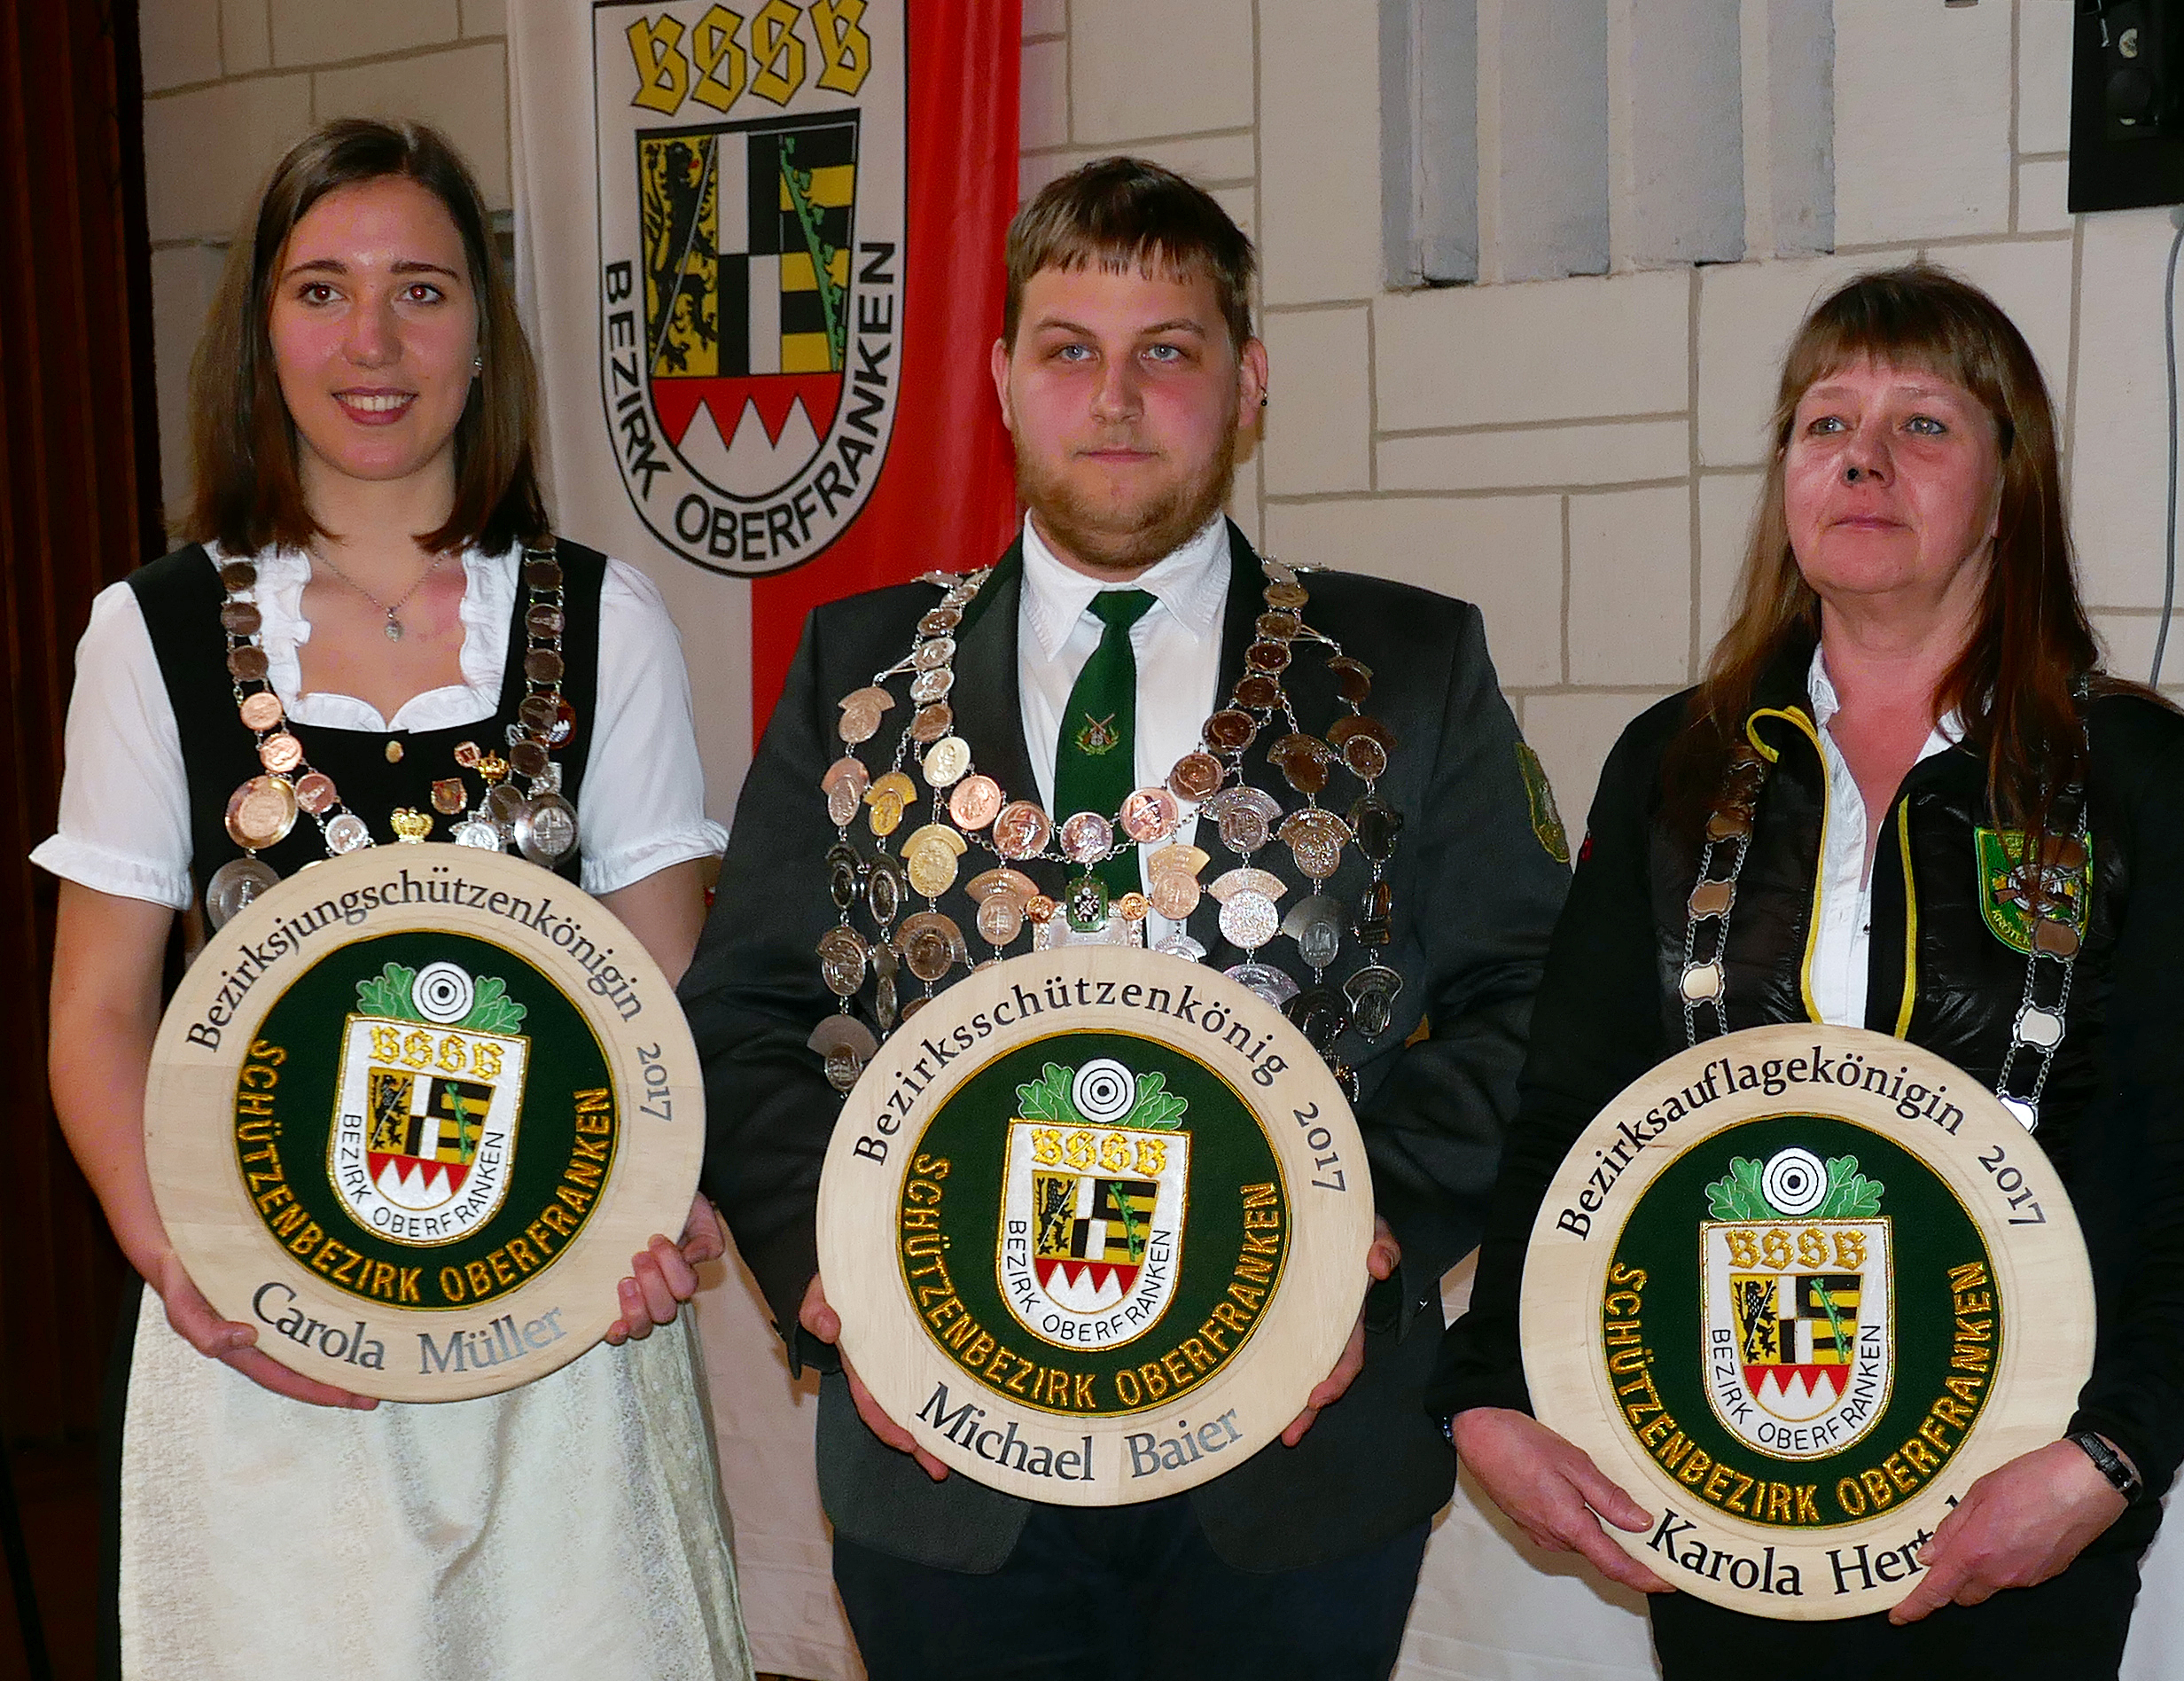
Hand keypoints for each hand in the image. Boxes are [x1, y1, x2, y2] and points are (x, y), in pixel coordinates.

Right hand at [152, 1251, 376, 1409]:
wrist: (182, 1243)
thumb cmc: (182, 1281)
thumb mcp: (182, 1309)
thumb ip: (204, 1331)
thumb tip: (247, 1338)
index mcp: (244, 1349)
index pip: (289, 1377)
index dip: (321, 1390)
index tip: (355, 1398)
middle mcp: (265, 1336)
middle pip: (308, 1365)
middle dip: (341, 1381)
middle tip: (380, 1388)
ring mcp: (277, 1315)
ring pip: (316, 1341)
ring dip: (344, 1352)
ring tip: (380, 1359)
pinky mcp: (288, 1289)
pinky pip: (316, 1309)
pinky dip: (337, 1318)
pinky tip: (362, 1316)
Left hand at [606, 1193, 724, 1343]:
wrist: (634, 1197)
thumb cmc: (663, 1205)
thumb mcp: (694, 1211)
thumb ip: (706, 1235)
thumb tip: (696, 1256)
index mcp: (681, 1273)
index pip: (685, 1286)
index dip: (672, 1267)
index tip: (655, 1238)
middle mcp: (662, 1293)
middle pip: (666, 1310)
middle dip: (652, 1283)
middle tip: (638, 1256)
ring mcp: (638, 1303)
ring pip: (645, 1326)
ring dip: (635, 1308)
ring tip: (625, 1281)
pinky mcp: (612, 1307)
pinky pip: (619, 1334)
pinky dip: (618, 1333)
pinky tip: (614, 1324)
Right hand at [800, 1272, 948, 1480]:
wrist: (859, 1264)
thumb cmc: (839, 1281)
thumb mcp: (822, 1291)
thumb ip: (817, 1308)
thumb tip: (828, 1327)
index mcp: (860, 1361)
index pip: (871, 1402)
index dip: (887, 1425)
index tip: (908, 1443)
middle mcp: (883, 1367)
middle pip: (901, 1413)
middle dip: (918, 1444)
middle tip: (941, 1471)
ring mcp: (904, 1359)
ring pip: (920, 1401)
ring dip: (935, 1430)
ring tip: (959, 1460)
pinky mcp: (924, 1347)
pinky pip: (935, 1376)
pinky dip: (948, 1395)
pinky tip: (972, 1410)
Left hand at [1282, 1216, 1401, 1446]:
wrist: (1324, 1207)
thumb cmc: (1351, 1224)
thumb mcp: (1375, 1230)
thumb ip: (1384, 1245)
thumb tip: (1378, 1265)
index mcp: (1348, 1310)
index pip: (1348, 1354)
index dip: (1336, 1378)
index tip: (1318, 1397)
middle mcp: (1325, 1321)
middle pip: (1319, 1373)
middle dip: (1307, 1408)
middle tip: (1287, 1437)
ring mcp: (1301, 1318)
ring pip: (1294, 1365)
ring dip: (1284, 1399)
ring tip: (1263, 1429)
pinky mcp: (1278, 1310)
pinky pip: (1272, 1343)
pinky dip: (1262, 1366)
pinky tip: (1240, 1385)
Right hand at [1451, 1407, 1671, 1594]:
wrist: (1476, 1434)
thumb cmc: (1521, 1443)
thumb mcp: (1573, 1462)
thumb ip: (1608, 1497)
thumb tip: (1643, 1524)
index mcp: (1568, 1526)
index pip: (1616, 1566)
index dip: (1647, 1578)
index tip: (1673, 1583)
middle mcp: (1554, 1538)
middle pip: (1602, 1556)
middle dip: (1631, 1552)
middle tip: (1661, 1538)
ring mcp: (1539, 1532)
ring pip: (1584, 1542)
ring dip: (1607, 1535)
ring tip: (1631, 1514)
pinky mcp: (1530, 1522)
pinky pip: (1567, 1532)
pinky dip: (1587, 1526)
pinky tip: (1593, 1504)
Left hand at [1888, 1438, 2127, 1623]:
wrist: (2086, 1484)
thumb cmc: (2028, 1480)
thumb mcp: (1978, 1493)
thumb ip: (1950, 1528)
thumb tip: (1928, 1556)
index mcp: (1974, 1552)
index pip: (1937, 1591)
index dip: (1915, 1607)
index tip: (1898, 1617)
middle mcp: (1998, 1574)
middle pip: (1963, 1594)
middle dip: (1951, 1580)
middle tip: (1950, 1551)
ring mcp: (2025, 1578)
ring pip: (1989, 1586)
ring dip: (1978, 1571)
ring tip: (1986, 1533)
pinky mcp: (2046, 1575)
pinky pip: (2013, 1577)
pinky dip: (2003, 1563)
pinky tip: (2012, 1534)